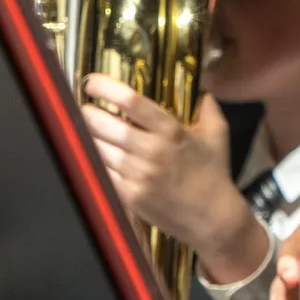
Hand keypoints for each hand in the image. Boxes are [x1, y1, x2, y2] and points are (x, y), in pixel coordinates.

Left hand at [81, 78, 264, 281]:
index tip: (92, 82)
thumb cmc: (214, 173)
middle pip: (105, 124)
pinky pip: (102, 171)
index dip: (106, 88)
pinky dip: (95, 160)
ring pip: (98, 148)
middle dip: (88, 114)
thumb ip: (207, 108)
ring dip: (88, 137)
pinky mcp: (128, 194)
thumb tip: (201, 89)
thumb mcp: (217, 135)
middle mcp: (151, 150)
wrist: (212, 217)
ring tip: (85, 129)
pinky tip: (95, 154)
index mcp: (171, 131)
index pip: (132, 102)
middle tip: (82, 108)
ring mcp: (137, 174)